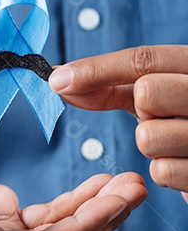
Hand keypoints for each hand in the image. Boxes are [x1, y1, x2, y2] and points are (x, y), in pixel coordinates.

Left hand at [50, 45, 187, 199]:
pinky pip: (162, 171)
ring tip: (176, 140)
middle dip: (140, 107)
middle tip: (157, 114)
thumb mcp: (155, 91)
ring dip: (152, 143)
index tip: (56, 80)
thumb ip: (109, 84)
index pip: (144, 59)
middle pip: (147, 92)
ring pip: (148, 137)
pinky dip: (166, 169)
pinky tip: (185, 162)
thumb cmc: (181, 116)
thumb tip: (58, 81)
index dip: (96, 69)